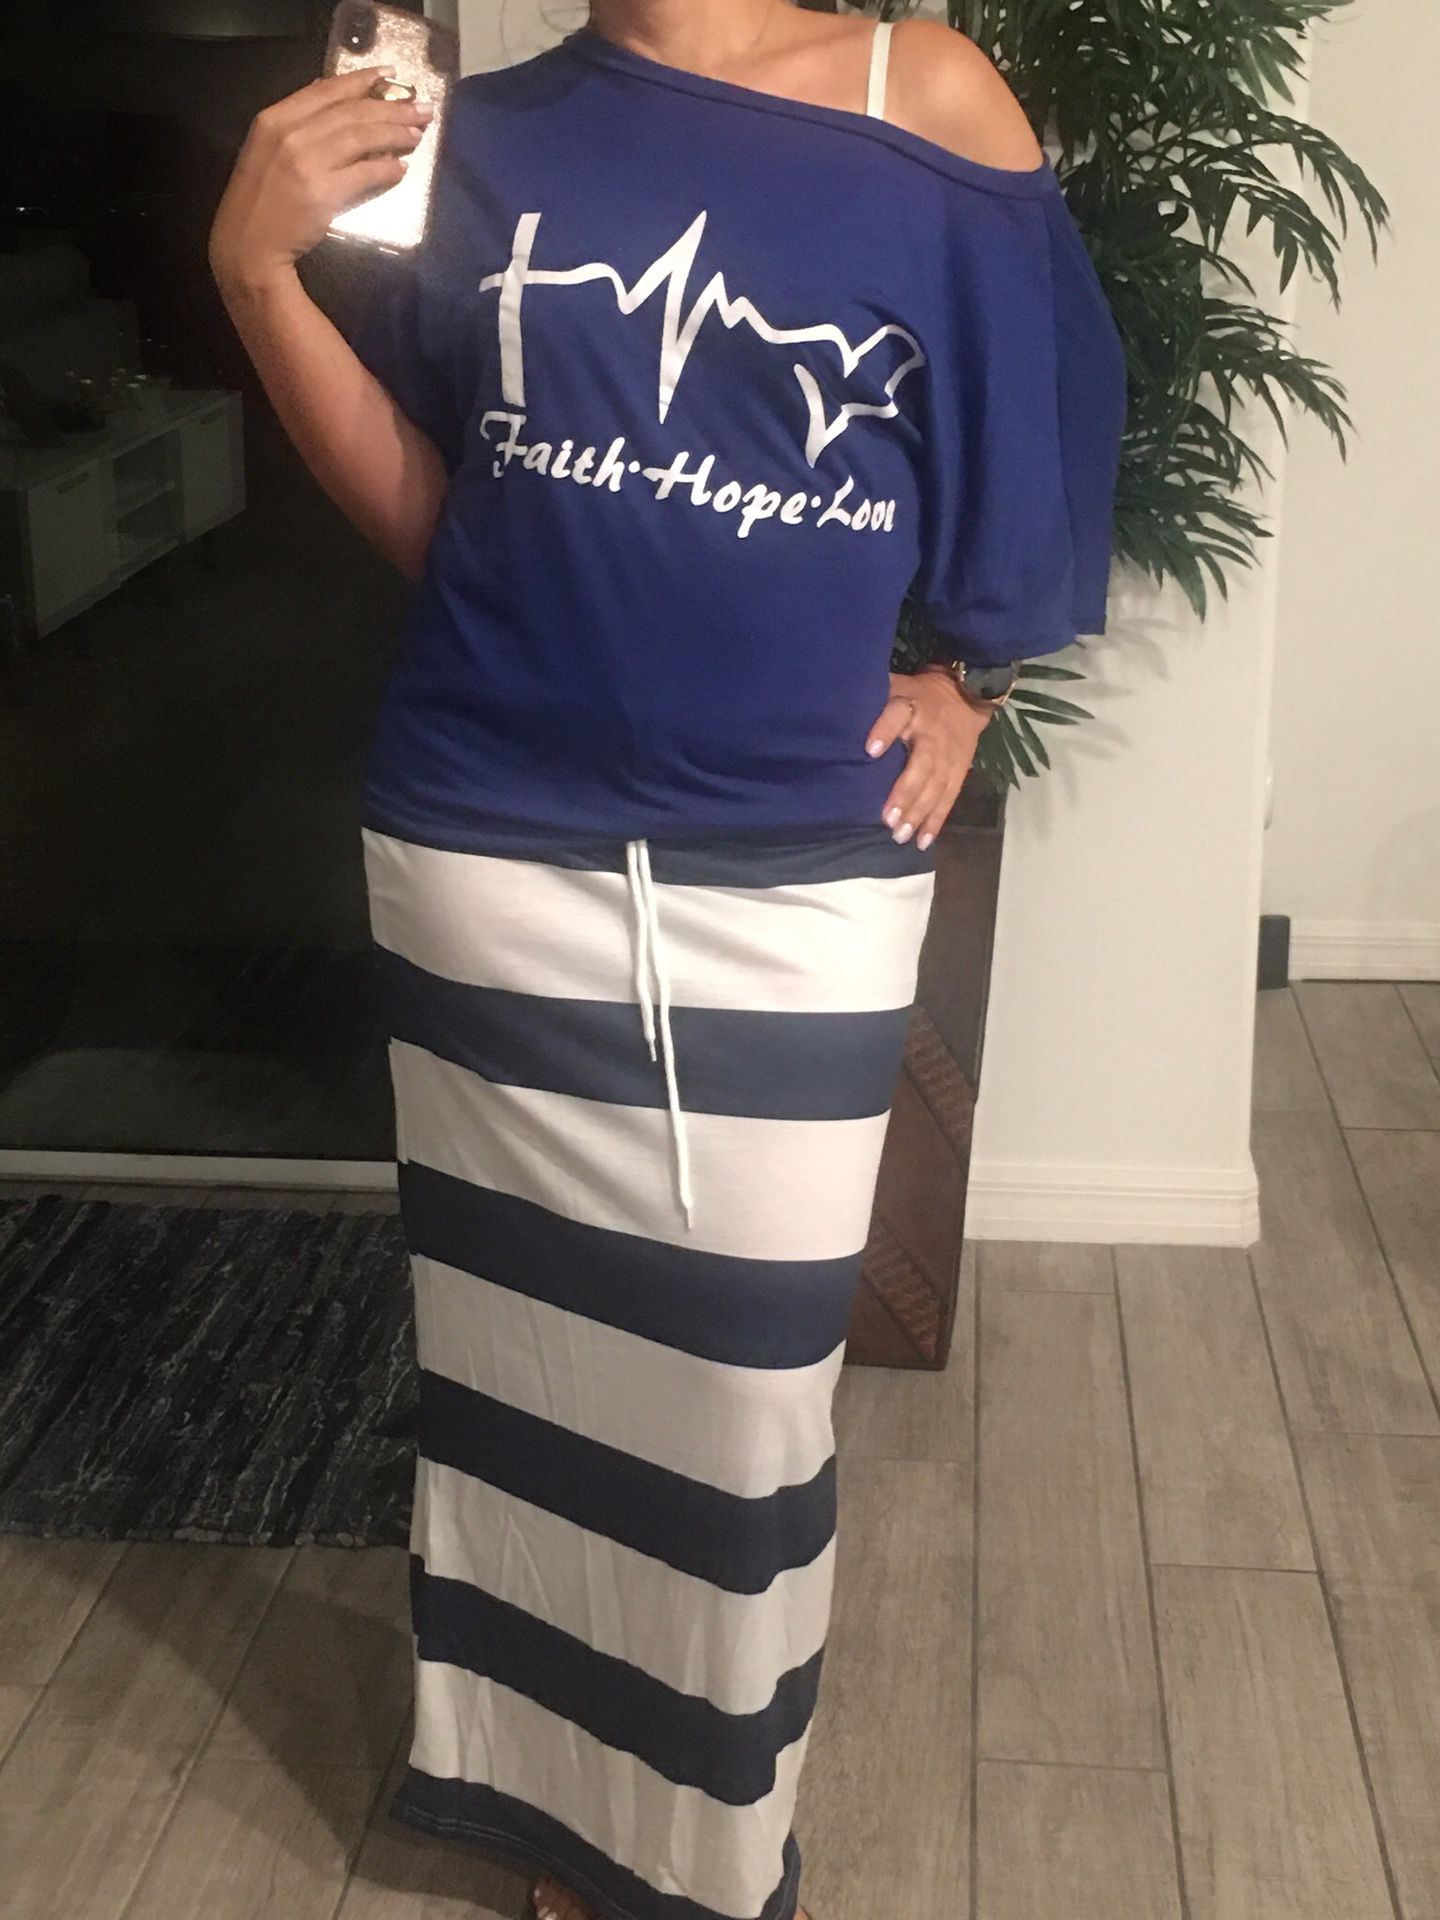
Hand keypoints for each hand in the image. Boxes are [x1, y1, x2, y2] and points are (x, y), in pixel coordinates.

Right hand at [209, 66, 433, 296]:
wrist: (248, 245)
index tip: (390, 74)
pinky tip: (402, 169)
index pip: (327, 90)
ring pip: (362, 137)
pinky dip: (388, 170)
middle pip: (352, 112)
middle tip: (421, 109)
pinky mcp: (323, 193)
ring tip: (417, 135)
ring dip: (395, 134)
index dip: (363, 80)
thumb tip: (328, 89)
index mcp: (275, 118)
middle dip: (391, 108)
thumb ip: (297, 119)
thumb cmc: (261, 200)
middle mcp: (291, 134)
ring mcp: (307, 163)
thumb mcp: (268, 147)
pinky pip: (366, 173)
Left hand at [865, 665, 992, 848]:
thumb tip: (831, 711)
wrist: (966, 695)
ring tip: (900, 835)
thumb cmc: (916, 695)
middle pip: (921, 764)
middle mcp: (930, 734)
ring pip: (935, 786)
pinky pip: (948, 798)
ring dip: (918, 813)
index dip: (885, 732)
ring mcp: (948, 755)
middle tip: (887, 818)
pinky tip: (923, 841)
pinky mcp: (959, 771)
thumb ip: (872, 700)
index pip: (897, 716)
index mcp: (911, 707)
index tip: (869, 751)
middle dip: (905, 792)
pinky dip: (936, 821)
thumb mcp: (895, 686)